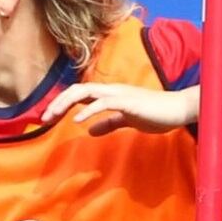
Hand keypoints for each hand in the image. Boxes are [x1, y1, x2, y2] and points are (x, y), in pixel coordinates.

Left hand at [40, 81, 194, 133]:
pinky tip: (78, 120)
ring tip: (53, 116)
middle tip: (43, 117)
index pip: (79, 94)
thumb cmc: (155, 114)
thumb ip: (109, 124)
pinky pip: (104, 103)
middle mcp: (110, 90)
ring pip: (85, 92)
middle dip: (57, 102)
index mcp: (109, 95)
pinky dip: (89, 110)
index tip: (48, 117)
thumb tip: (89, 130)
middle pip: (77, 90)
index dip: (62, 103)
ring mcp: (119, 94)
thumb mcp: (127, 121)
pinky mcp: (128, 102)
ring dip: (66, 103)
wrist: (178, 110)